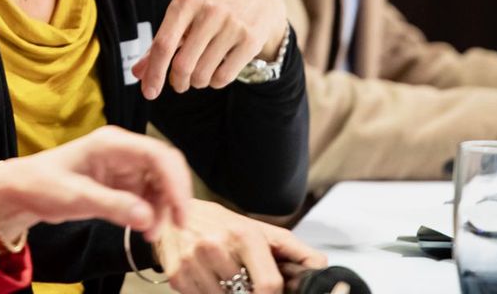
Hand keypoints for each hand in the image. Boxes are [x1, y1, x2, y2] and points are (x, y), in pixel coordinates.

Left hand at [0, 126, 191, 256]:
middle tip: (177, 227)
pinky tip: (146, 229)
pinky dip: (152, 212)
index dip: (175, 182)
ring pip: (159, 183)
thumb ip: (113, 206)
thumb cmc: (42, 185)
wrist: (22, 191)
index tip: (181, 213)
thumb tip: (148, 218)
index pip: (157, 155)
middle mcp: (123, 151)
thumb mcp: (76, 197)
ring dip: (163, 208)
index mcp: (112, 144)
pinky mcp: (121, 183)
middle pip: (164, 167)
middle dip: (174, 196)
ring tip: (153, 234)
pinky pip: (148, 195)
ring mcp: (123, 166)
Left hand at [132, 0, 285, 99]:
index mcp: (186, 2)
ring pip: (203, 75)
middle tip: (179, 83)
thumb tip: (137, 74)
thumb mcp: (184, 17)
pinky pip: (223, 77)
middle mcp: (209, 11)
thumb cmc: (210, 10)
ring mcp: (232, 24)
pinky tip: (217, 70)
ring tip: (200, 72)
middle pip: (183, 65)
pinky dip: (215, 82)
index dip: (154, 72)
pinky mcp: (251, 39)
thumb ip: (160, 44)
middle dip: (178, 82)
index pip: (163, 44)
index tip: (149, 93)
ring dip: (197, 82)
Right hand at [152, 199, 325, 293]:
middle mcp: (215, 246)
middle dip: (247, 293)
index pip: (268, 285)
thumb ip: (292, 249)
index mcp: (243, 235)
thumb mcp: (260, 231)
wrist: (175, 212)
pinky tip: (209, 282)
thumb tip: (322, 266)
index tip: (272, 293)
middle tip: (243, 283)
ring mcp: (194, 262)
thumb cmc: (222, 224)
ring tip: (226, 282)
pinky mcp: (177, 275)